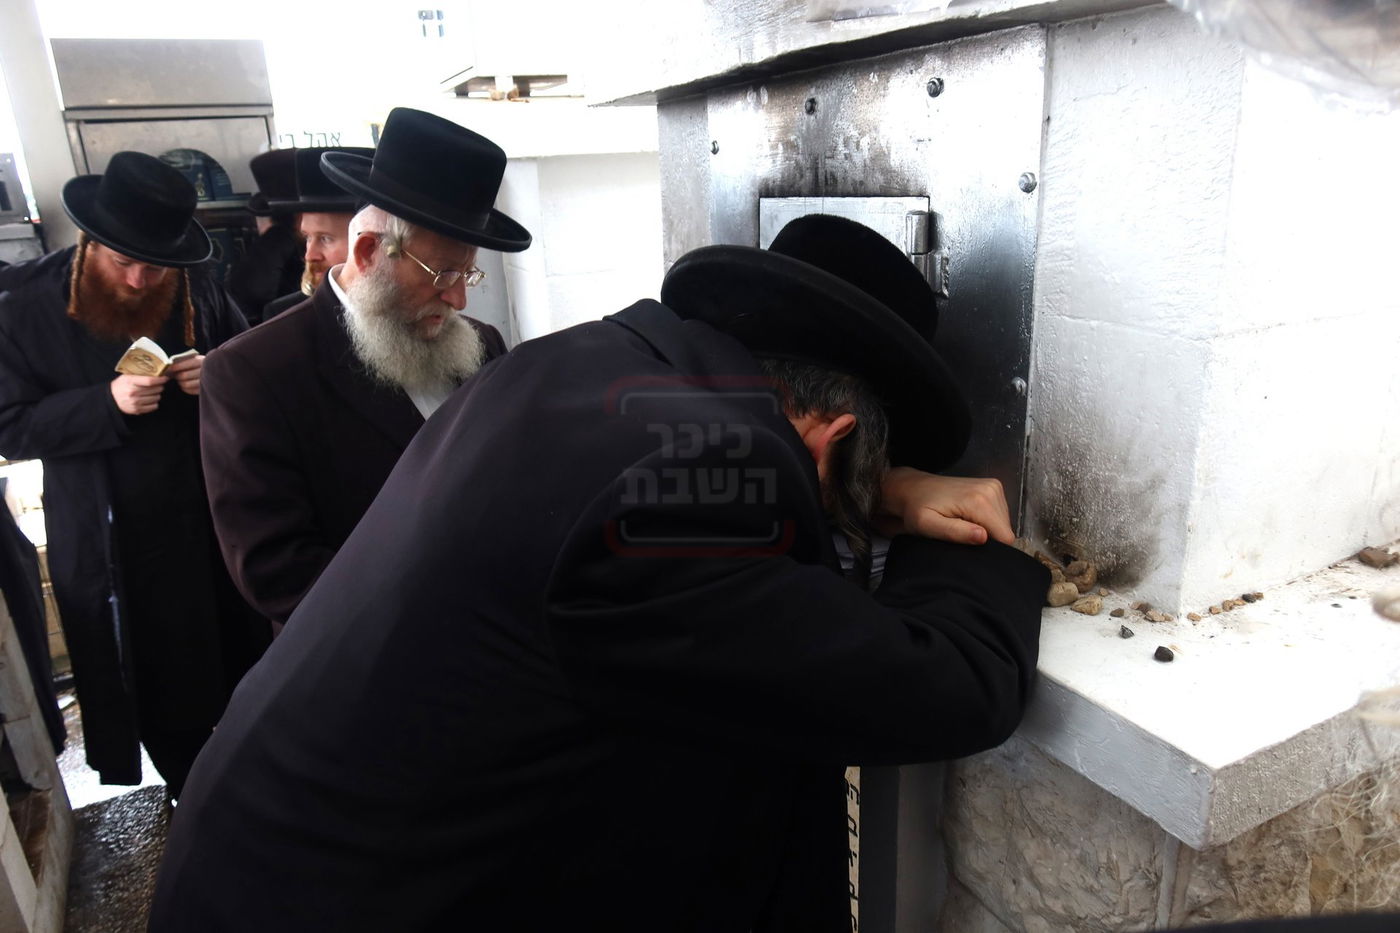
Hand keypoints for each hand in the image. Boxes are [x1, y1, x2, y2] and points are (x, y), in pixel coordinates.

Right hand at [111, 373, 167, 414]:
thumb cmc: (121, 386)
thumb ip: (140, 374)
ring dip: (157, 394)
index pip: (150, 381)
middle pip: (155, 389)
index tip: (165, 378)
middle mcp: (133, 392)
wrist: (111, 399)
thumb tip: (156, 372)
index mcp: (130, 381)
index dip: (160, 379)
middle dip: (160, 386)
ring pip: (156, 397)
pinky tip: (150, 399)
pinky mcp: (137, 410)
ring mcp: (135, 402)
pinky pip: (154, 406)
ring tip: (152, 392)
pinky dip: (154, 403)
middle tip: (158, 385)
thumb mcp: (127, 376)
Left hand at [166, 354, 203, 395]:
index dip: (173, 368)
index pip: (182, 365)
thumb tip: (168, 365)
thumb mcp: (195, 359)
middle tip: (174, 375)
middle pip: (183, 375)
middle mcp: (204, 371)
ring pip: (185, 384)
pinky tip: (187, 384)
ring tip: (181, 379)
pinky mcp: (204, 389)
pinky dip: (185, 388)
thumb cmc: (200, 365)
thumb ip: (183, 360)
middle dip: (177, 376)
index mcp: (200, 360)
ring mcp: (205, 381)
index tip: (167, 369)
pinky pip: (189, 390)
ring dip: (180, 382)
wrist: (216, 372)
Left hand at [874, 467, 1013, 545]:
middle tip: (960, 533)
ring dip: (986, 530)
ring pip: (1003, 524)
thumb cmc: (916, 509)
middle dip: (986, 539)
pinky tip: (967, 518)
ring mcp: (993, 486)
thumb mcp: (927, 525)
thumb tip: (984, 537)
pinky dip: (986, 521)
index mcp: (979, 501)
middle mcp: (991, 490)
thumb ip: (955, 532)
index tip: (968, 546)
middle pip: (1005, 531)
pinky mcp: (992, 487)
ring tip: (961, 524)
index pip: (1005, 538)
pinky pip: (999, 515)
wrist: (913, 488)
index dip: (989, 548)